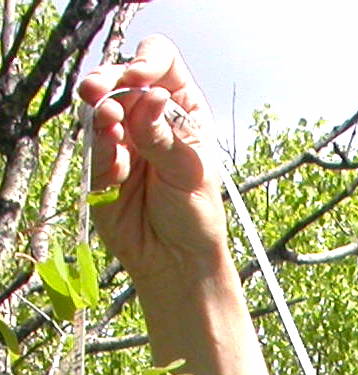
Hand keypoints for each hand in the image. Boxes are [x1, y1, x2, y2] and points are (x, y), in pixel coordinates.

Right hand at [77, 36, 228, 282]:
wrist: (177, 262)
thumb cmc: (195, 216)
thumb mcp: (189, 173)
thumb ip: (163, 136)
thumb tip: (149, 97)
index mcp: (181, 109)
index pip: (160, 62)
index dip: (146, 62)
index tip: (140, 81)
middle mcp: (149, 116)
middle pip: (121, 77)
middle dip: (108, 80)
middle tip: (98, 93)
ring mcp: (123, 137)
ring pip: (100, 107)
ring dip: (100, 112)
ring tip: (109, 124)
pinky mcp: (103, 162)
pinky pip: (94, 145)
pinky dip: (102, 150)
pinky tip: (116, 166)